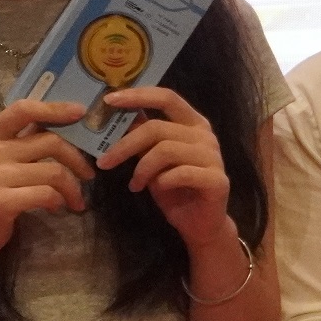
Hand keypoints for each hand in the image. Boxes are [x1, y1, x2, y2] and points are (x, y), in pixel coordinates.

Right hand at [0, 99, 95, 263]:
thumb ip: (23, 141)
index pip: (23, 110)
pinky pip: (47, 194)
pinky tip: (56, 207)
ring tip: (76, 199)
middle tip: (88, 174)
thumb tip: (65, 123)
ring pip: (54, 171)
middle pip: (50, 142)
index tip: (80, 112)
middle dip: (77, 159)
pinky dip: (59, 201)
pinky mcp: (0, 202)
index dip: (54, 109)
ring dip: (73, 188)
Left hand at [94, 86, 231, 248]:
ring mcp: (213, 156)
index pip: (167, 97)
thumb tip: (116, 114)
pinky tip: (156, 190)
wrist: (199, 224)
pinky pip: (180, 173)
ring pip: (165, 150)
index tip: (109, 100)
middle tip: (104, 162)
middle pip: (157, 127)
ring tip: (135, 184)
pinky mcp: (216, 179)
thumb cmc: (175, 188)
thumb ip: (142, 137)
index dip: (138, 96)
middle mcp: (205, 135)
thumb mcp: (152, 159)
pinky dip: (161, 182)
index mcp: (192, 123)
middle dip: (125, 144)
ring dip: (142, 169)